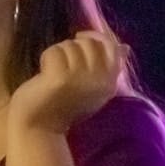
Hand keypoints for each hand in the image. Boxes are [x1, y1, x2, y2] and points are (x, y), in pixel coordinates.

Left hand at [8, 30, 125, 134]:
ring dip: (58, 54)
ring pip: (69, 45)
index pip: (111, 47)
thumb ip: (107, 67)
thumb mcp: (92, 88)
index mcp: (109, 84)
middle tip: (63, 65)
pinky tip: (44, 76)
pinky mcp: (60, 79)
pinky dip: (46, 59)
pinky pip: (54, 52)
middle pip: (89, 43)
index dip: (96, 37)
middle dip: (73, 47)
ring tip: (53, 73)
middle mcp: (99, 81)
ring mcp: (80, 80)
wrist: (39, 128)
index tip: (80, 38)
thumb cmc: (63, 106)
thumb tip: (125, 47)